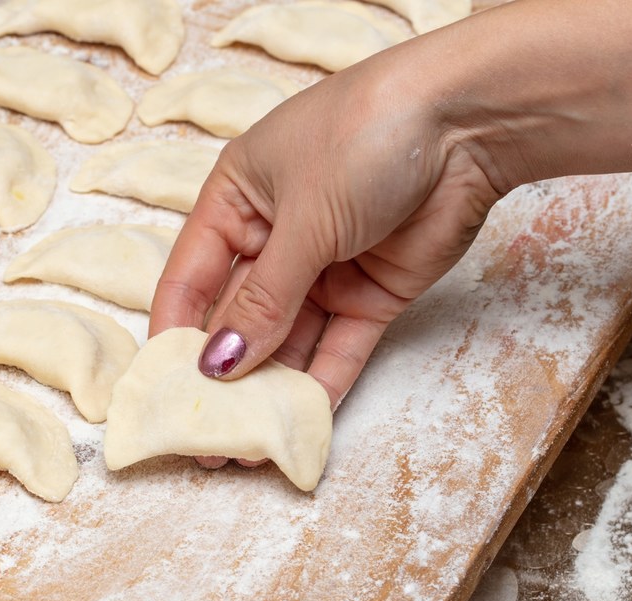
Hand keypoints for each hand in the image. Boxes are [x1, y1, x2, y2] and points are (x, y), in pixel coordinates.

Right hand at [149, 47, 504, 467]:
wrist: (468, 123)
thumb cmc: (365, 137)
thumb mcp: (302, 219)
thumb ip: (264, 299)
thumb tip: (218, 364)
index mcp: (236, 201)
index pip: (190, 277)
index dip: (175, 333)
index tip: (164, 389)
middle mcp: (274, 237)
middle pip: (237, 318)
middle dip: (223, 376)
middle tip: (205, 436)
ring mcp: (325, 268)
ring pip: (287, 341)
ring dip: (270, 390)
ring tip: (246, 447)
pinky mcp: (372, 293)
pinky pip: (338, 347)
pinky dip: (321, 384)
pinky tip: (301, 425)